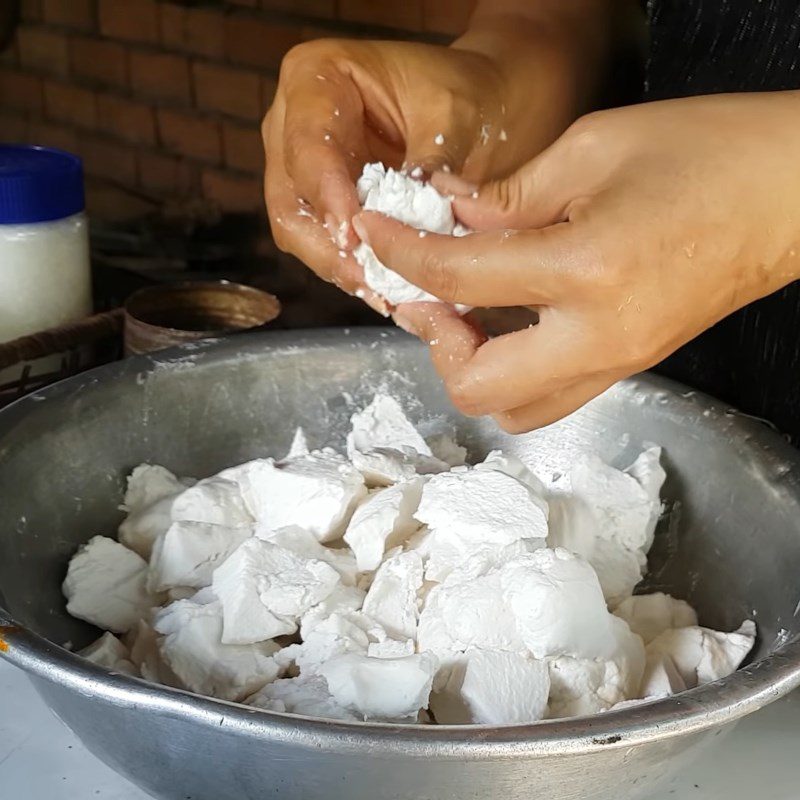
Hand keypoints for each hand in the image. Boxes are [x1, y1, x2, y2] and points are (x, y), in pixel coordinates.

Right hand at [262, 10, 606, 301]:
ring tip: (384, 294)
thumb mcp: (456, 118)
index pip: (308, 146)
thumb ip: (427, 165)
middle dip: (328, 246)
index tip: (354, 232)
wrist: (492, 105)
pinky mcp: (329, 209)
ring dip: (341, 268)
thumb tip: (407, 222)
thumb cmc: (472, 94)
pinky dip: (357, 272)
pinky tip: (389, 292)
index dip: (327, 195)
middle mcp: (296, 125)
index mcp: (316, 78)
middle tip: (369, 278)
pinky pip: (329, 249)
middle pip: (291, 200)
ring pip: (302, 234)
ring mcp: (308, 171)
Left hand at [353, 92, 799, 431]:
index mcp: (588, 270)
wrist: (792, 196)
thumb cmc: (709, 154)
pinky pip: (548, 395)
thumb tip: (449, 218)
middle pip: (477, 386)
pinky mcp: (628, 366)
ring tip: (463, 310)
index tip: (376, 234)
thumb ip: (510, 194)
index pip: (460, 280)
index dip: (402, 254)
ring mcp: (617, 363)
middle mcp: (599, 337)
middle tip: (426, 290)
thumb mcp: (595, 148)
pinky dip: (509, 368)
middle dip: (433, 339)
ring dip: (470, 366)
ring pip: (512, 409)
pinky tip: (506, 320)